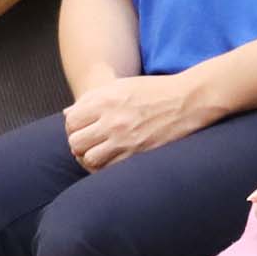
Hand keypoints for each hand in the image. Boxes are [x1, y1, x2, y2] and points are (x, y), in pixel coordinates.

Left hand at [64, 72, 211, 171]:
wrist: (188, 100)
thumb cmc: (155, 91)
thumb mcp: (120, 86)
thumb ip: (92, 99)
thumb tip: (68, 114)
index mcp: (105, 100)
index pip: (71, 122)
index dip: (73, 127)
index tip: (82, 129)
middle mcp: (112, 120)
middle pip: (76, 141)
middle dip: (78, 144)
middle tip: (88, 143)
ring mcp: (125, 139)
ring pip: (89, 158)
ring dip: (90, 158)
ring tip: (98, 153)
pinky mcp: (138, 154)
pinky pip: (109, 169)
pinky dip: (105, 168)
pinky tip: (110, 162)